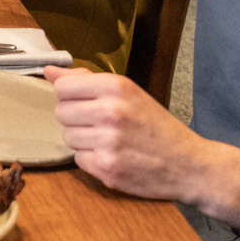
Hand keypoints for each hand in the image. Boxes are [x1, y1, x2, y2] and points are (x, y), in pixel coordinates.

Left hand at [44, 67, 239, 220]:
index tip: (84, 102)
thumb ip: (87, 80)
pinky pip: (78, 159)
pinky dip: (91, 160)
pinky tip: (113, 156)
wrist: (190, 164)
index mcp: (116, 87)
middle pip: (61, 112)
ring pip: (67, 137)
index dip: (70, 96)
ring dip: (83, 140)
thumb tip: (49, 71)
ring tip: (109, 140)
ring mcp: (108, 142)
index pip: (63, 87)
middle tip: (100, 124)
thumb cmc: (157, 127)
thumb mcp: (129, 93)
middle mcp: (111, 111)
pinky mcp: (108, 168)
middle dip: (76, 119)